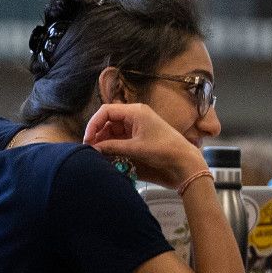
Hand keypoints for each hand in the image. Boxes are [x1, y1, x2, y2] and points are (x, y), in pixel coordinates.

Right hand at [86, 102, 207, 188]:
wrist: (183, 161)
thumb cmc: (163, 150)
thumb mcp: (135, 148)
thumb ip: (112, 147)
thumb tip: (92, 148)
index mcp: (135, 111)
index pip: (106, 111)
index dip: (94, 124)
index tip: (87, 140)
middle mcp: (135, 116)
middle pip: (108, 120)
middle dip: (97, 134)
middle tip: (90, 150)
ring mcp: (137, 126)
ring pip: (112, 131)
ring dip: (104, 141)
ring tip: (97, 154)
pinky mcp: (139, 137)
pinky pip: (120, 138)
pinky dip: (112, 146)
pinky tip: (107, 156)